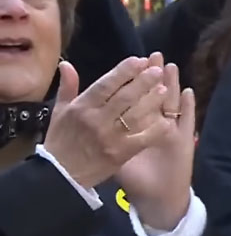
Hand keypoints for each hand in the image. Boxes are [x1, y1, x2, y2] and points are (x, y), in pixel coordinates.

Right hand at [42, 56, 168, 189]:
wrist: (61, 175)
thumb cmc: (61, 141)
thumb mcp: (59, 112)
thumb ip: (68, 88)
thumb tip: (68, 64)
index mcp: (81, 108)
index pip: (105, 85)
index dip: (123, 71)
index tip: (139, 60)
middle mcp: (96, 120)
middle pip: (124, 98)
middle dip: (143, 82)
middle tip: (158, 71)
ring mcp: (110, 138)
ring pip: (135, 116)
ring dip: (152, 102)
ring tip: (165, 90)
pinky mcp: (121, 154)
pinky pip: (142, 139)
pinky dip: (155, 129)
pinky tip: (167, 120)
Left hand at [115, 53, 195, 230]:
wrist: (158, 200)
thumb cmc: (136, 180)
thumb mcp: (115, 159)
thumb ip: (101, 138)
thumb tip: (88, 122)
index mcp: (137, 128)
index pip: (133, 98)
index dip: (133, 80)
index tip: (133, 62)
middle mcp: (156, 126)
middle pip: (153, 96)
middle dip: (152, 76)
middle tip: (154, 56)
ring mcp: (172, 133)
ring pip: (171, 104)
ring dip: (172, 85)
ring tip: (171, 67)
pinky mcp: (184, 143)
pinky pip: (187, 122)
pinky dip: (188, 108)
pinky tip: (189, 93)